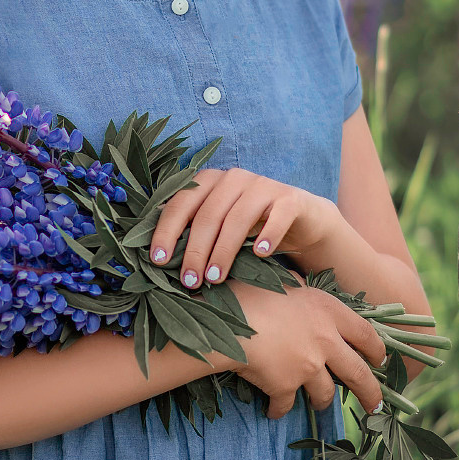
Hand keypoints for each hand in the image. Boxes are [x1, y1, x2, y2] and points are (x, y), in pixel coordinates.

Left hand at [148, 168, 330, 289]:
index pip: (181, 203)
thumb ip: (193, 234)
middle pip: (208, 214)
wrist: (300, 220)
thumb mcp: (219, 227)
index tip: (158, 260)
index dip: (167, 231)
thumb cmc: (250, 227)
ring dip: (223, 251)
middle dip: (195, 250)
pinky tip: (260, 254)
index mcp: (209, 181)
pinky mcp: (289, 199)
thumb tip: (158, 262)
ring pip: (238, 218)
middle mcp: (234, 178)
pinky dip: (267, 235)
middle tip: (189, 281)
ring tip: (215, 279)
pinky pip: (277, 217)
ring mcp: (263, 186)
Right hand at [226, 276, 387, 418]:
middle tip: (375, 406)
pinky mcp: (286, 386)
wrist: (226, 319)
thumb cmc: (249, 292)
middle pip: (358, 373)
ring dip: (321, 402)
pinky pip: (286, 405)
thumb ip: (298, 288)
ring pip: (324, 395)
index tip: (381, 361)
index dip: (377, 350)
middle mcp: (325, 341)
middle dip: (370, 393)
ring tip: (317, 406)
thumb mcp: (282, 281)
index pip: (366, 334)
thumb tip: (299, 285)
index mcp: (328, 310)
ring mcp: (308, 366)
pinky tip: (272, 410)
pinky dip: (280, 409)